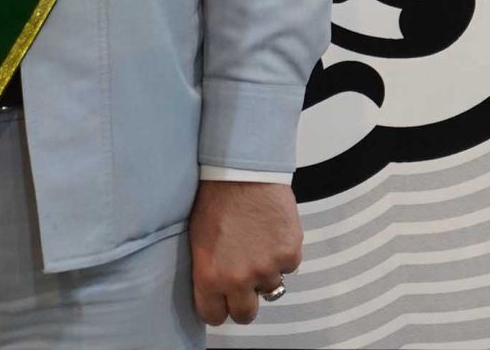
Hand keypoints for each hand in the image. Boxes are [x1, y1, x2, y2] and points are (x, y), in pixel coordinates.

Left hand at [187, 179, 300, 325]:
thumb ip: (210, 273)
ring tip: (259, 244)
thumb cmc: (216, 200)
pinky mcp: (289, 253)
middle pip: (245, 314)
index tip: (223, 300)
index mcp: (210, 278)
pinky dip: (284, 253)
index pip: (215, 316)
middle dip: (246, 301)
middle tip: (246, 283)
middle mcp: (238, 279)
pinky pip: (290, 266)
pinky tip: (273, 232)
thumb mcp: (200, 243)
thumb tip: (219, 290)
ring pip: (271, 287)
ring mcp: (266, 268)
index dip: (220, 308)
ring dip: (267, 272)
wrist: (242, 172)